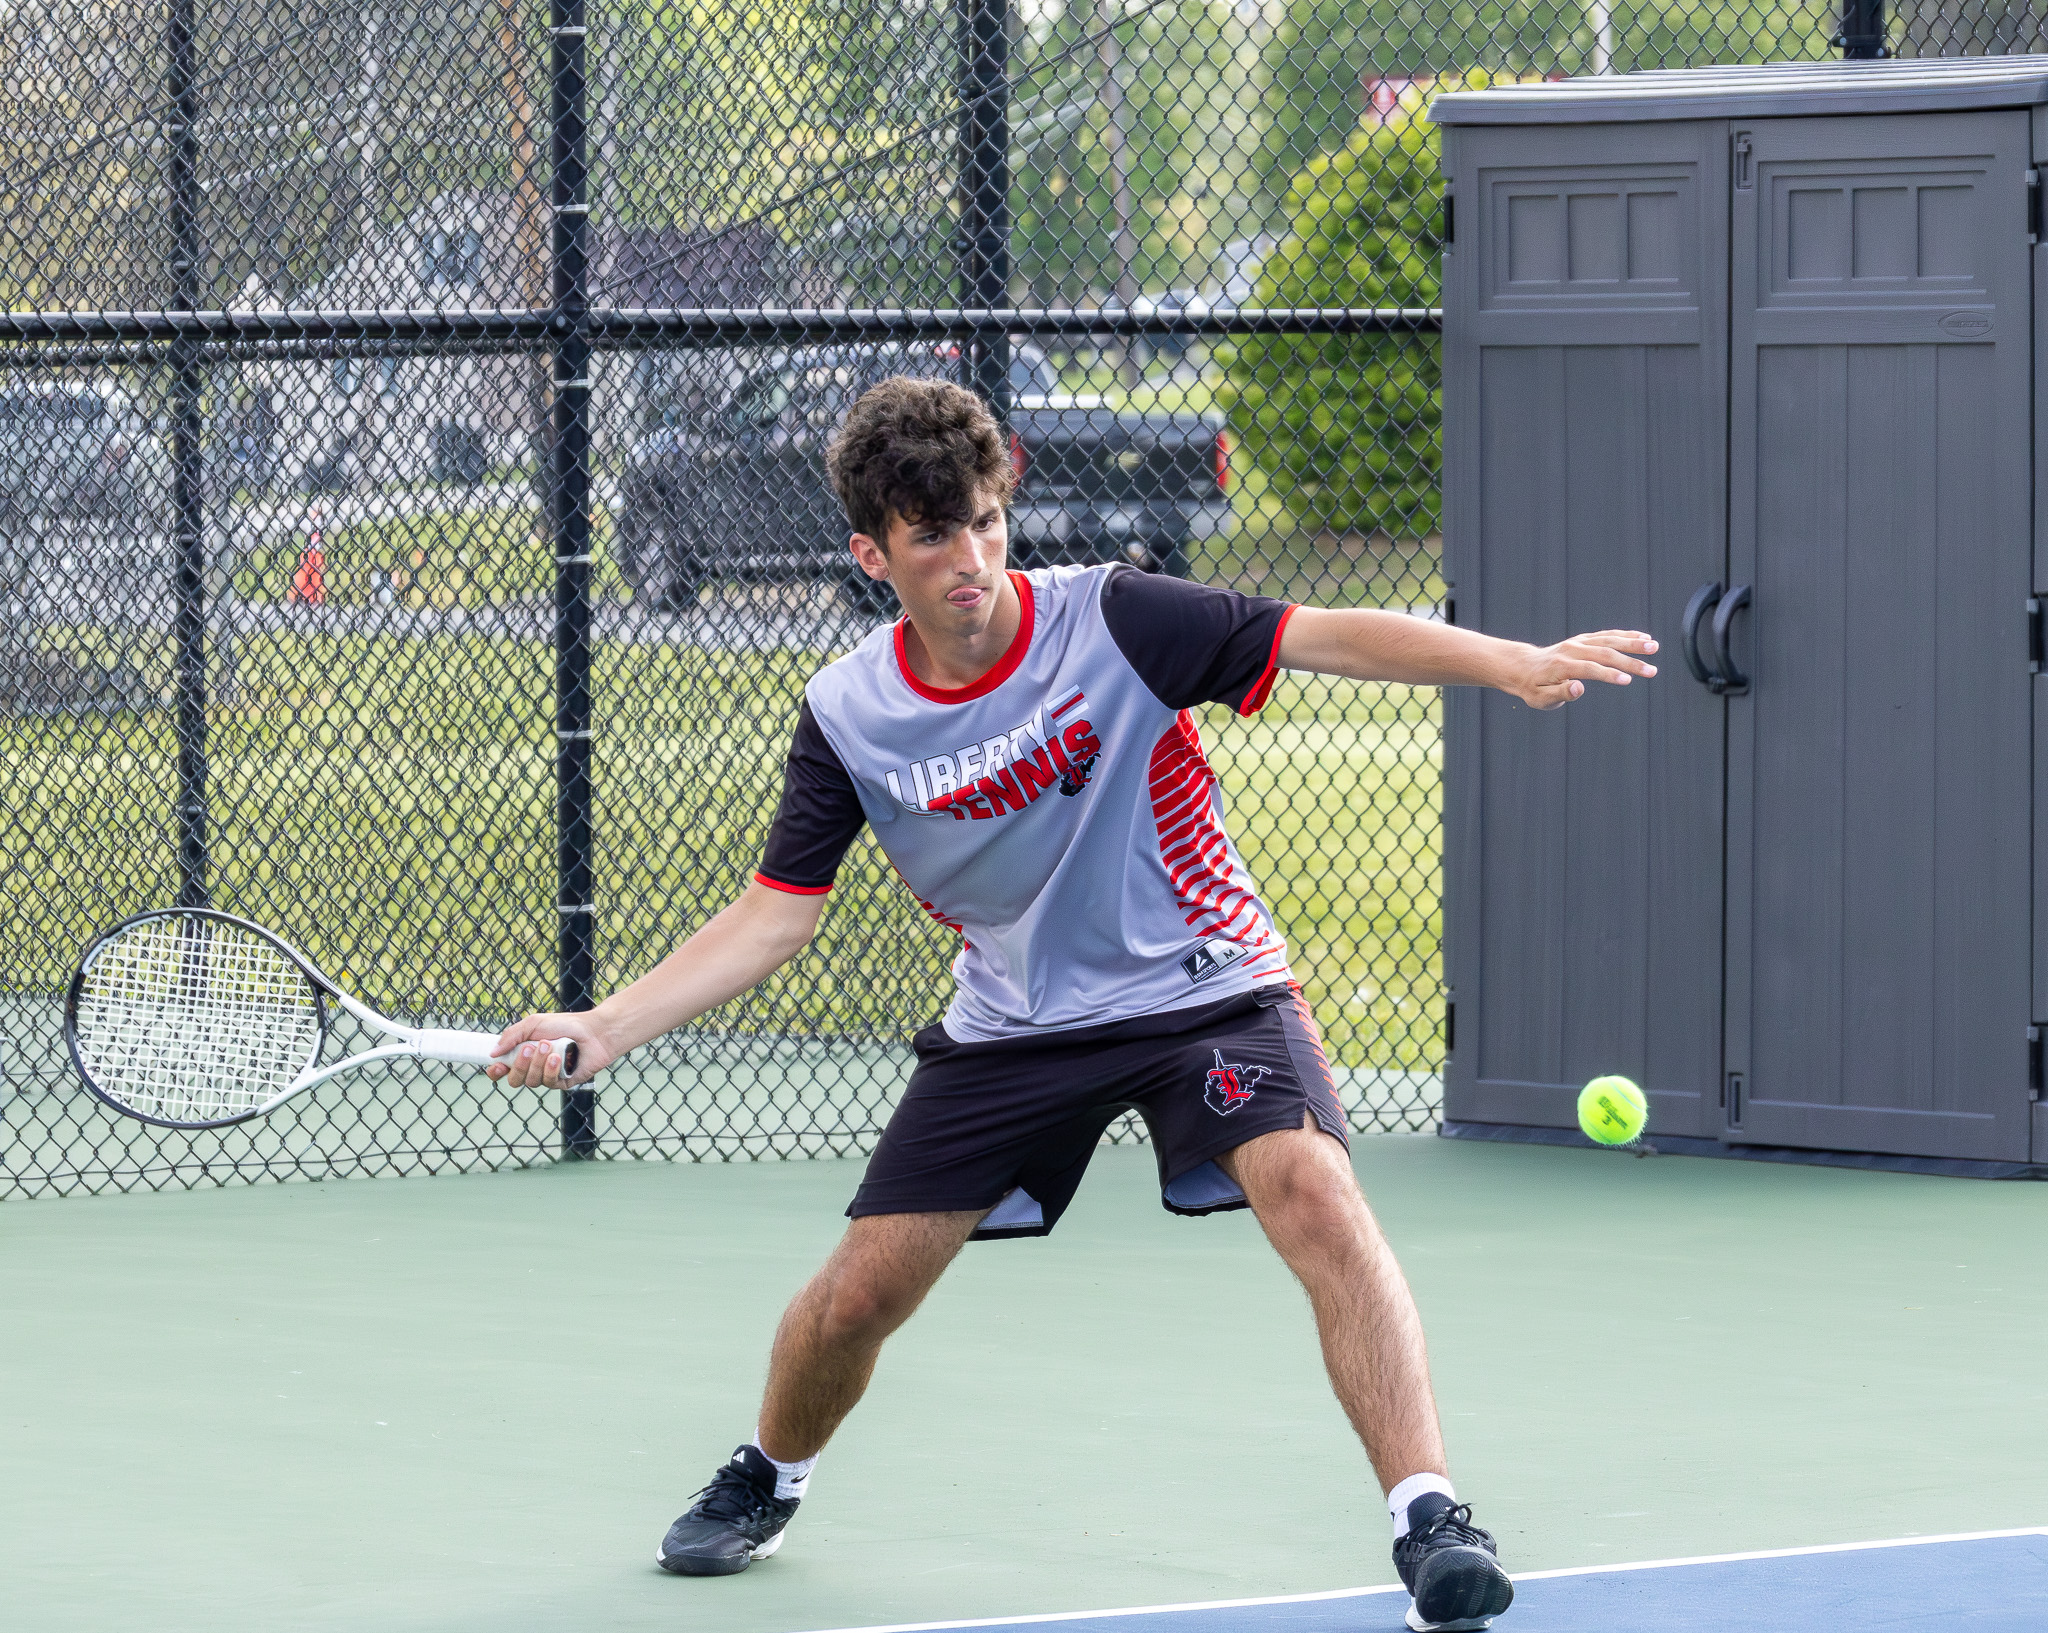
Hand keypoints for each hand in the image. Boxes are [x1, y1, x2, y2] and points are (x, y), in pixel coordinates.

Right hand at [489, 1011, 613, 1089]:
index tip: (497, 1066)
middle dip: (520, 1065)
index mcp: (524, 1054)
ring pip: (531, 1081)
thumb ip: (511, 1036)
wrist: (594, 1031)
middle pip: (514, 1080)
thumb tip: (493, 1053)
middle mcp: (534, 1067)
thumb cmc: (565, 1024)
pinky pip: (549, 1083)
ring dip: (538, 1063)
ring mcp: (547, 1076)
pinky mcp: (562, 1082)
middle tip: (530, 1047)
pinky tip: (559, 1058)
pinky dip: (551, 1069)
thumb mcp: (534, 1024)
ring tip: (549, 1046)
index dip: (496, 1071)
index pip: (504, 1069)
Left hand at [1503, 630, 1657, 709]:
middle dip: (1630, 662)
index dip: (1608, 675)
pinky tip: (1643, 638)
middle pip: (1605, 653)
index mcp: (1562, 666)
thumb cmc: (1533, 688)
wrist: (1523, 667)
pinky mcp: (1583, 639)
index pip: (1590, 669)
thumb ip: (1559, 694)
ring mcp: (1579, 642)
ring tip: (1654, 647)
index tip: (1628, 680)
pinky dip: (1625, 635)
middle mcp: (1572, 650)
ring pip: (1609, 640)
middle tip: (1652, 671)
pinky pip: (1607, 635)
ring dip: (1633, 643)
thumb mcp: (1540, 698)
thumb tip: (1579, 689)